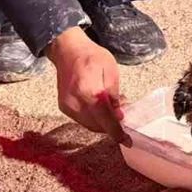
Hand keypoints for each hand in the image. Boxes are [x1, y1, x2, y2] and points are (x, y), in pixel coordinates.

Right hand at [46, 27, 130, 145]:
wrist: (68, 50)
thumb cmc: (91, 56)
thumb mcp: (111, 70)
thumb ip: (114, 95)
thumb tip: (118, 116)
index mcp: (89, 90)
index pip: (105, 119)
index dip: (117, 132)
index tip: (128, 141)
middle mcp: (75, 101)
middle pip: (97, 125)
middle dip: (111, 126)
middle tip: (121, 118)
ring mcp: (67, 106)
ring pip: (89, 125)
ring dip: (102, 123)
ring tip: (111, 112)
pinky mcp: (63, 107)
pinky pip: (81, 120)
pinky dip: (92, 119)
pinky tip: (99, 109)